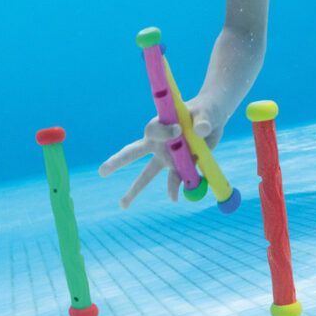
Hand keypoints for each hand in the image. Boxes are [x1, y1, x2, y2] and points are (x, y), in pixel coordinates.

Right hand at [99, 98, 224, 207]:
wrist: (214, 119)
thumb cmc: (205, 110)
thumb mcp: (206, 113)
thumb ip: (203, 122)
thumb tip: (202, 131)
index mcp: (161, 124)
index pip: (153, 130)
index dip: (163, 132)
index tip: (177, 130)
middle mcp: (159, 143)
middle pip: (133, 152)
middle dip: (118, 162)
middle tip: (102, 171)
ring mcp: (167, 156)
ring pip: (147, 174)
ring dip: (134, 190)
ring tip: (122, 205)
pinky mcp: (179, 166)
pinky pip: (174, 180)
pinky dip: (175, 188)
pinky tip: (175, 197)